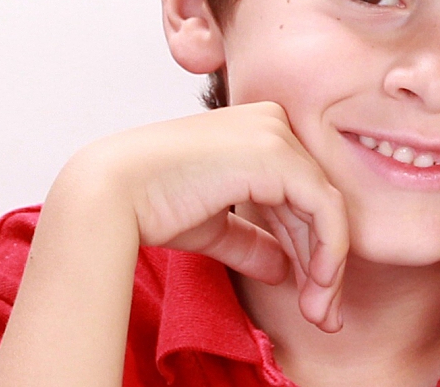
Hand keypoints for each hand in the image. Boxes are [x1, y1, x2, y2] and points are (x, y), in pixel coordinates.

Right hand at [56, 101, 353, 330]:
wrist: (111, 196)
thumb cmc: (150, 205)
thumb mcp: (213, 226)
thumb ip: (251, 240)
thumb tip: (283, 269)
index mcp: (255, 131)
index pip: (299, 195)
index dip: (309, 248)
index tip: (310, 297)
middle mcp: (271, 123)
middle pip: (316, 203)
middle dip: (323, 264)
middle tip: (324, 316)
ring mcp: (276, 134)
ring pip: (327, 210)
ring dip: (328, 270)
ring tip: (320, 315)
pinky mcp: (278, 156)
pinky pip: (326, 210)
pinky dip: (329, 253)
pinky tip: (319, 288)